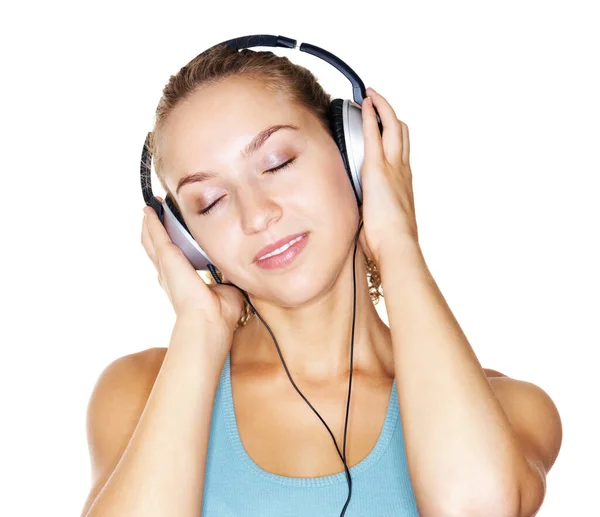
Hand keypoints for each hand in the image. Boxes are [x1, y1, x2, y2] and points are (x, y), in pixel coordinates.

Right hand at [141, 197, 244, 334]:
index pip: (174, 261)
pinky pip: (156, 234)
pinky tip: (150, 209)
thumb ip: (229, 275)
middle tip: (154, 213)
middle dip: (155, 231)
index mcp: (183, 282)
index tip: (172, 232)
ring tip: (151, 208)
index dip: (171, 246)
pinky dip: (153, 221)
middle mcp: (170, 274)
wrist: (209, 320)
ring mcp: (166, 266)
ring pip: (152, 240)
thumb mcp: (228, 287)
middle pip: (157, 248)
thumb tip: (237, 267)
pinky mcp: (167, 257)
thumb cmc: (221, 313)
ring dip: (150, 224)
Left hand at [358, 87, 419, 266]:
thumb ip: (371, 208)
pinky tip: (365, 103)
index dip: (394, 136)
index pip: (401, 151)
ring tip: (372, 96)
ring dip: (382, 108)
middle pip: (402, 133)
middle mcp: (402, 170)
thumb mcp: (380, 220)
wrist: (396, 245)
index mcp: (402, 183)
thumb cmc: (388, 241)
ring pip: (393, 126)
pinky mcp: (378, 167)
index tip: (385, 127)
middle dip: (390, 115)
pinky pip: (375, 132)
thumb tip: (359, 211)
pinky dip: (371, 114)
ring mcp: (392, 166)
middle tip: (378, 103)